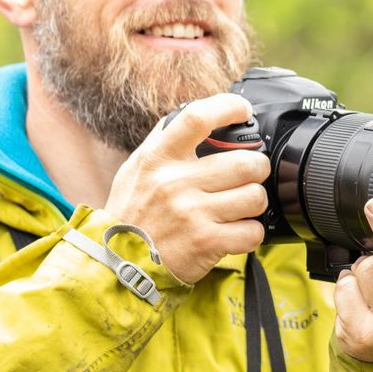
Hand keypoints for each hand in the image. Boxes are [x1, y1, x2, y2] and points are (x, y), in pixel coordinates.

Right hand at [105, 93, 269, 283]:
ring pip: (255, 197)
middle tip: (249, 176)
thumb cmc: (131, 214)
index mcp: (159, 158)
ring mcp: (192, 213)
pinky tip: (236, 232)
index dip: (228, 107)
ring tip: (240, 207)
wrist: (115, 264)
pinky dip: (251, 234)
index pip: (197, 118)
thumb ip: (164, 142)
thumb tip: (197, 116)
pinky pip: (252, 232)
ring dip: (254, 203)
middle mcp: (176, 183)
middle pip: (246, 162)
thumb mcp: (136, 170)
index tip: (243, 111)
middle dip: (257, 169)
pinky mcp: (206, 242)